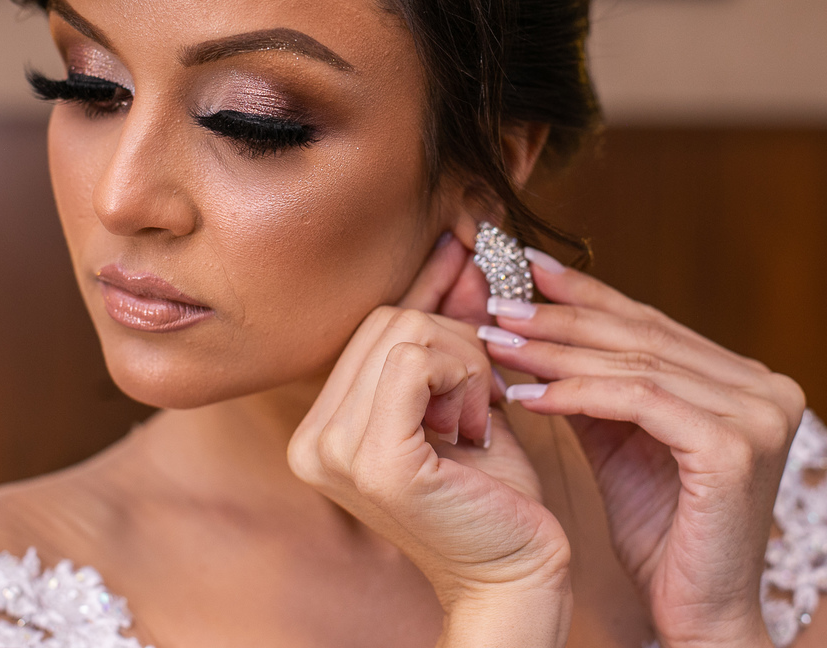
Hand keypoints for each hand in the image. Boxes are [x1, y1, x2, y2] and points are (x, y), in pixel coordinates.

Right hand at [287, 234, 572, 643]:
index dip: (426, 290)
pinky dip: (462, 375)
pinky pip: (415, 362)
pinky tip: (477, 422)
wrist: (515, 576)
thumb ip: (451, 331)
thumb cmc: (493, 494)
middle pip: (386, 320)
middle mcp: (311, 441)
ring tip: (478, 415)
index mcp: (321, 428)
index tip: (465, 252)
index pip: (371, 325)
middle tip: (483, 397)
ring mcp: (334, 452)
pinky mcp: (375, 462)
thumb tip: (461, 251)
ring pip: (404, 332)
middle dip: (454, 340)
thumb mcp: (464, 398)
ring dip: (464, 361)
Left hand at [483, 250, 802, 647]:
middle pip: (642, 336)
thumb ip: (593, 388)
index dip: (588, 294)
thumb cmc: (660, 536)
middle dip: (561, 317)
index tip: (528, 267)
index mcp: (746, 382)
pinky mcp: (735, 447)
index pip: (652, 324)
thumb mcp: (620, 445)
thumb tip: (536, 330)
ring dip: (556, 350)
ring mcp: (759, 415)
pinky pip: (637, 401)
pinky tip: (528, 394)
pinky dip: (576, 393)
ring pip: (635, 363)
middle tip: (498, 302)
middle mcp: (766, 389)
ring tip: (498, 341)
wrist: (698, 615)